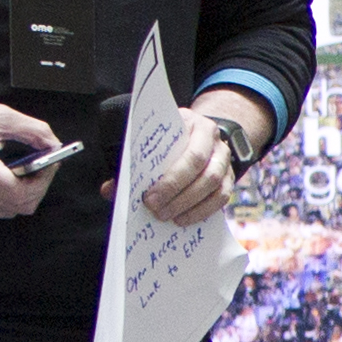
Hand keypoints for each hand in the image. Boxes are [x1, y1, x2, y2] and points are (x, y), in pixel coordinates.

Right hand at [0, 91, 68, 217]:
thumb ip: (33, 130)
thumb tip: (54, 144)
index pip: (22, 193)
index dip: (43, 180)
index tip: (50, 163)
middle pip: (19, 206)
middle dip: (36, 186)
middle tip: (41, 166)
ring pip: (8, 210)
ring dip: (22, 193)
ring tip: (22, 170)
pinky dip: (6, 197)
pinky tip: (4, 178)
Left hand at [145, 88, 270, 223]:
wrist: (200, 137)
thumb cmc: (167, 142)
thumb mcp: (150, 144)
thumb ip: (132, 164)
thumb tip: (110, 191)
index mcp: (191, 123)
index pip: (186, 150)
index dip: (169, 177)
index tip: (147, 196)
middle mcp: (212, 138)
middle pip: (200, 167)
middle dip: (176, 192)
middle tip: (155, 209)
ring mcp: (224, 158)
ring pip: (214, 184)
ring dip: (190, 204)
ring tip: (167, 216)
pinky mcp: (230, 177)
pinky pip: (222, 197)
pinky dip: (202, 211)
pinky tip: (183, 219)